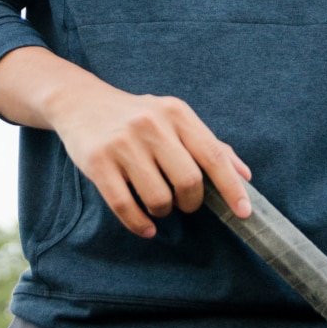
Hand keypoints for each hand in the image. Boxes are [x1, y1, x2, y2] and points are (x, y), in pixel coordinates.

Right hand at [52, 80, 252, 238]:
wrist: (81, 102)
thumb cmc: (138, 116)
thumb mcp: (174, 119)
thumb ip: (210, 145)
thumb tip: (245, 176)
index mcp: (176, 113)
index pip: (213, 155)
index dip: (231, 187)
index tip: (245, 212)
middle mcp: (151, 125)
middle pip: (188, 181)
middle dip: (191, 202)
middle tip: (184, 203)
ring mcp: (123, 143)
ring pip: (158, 199)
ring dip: (163, 212)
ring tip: (158, 203)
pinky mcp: (97, 162)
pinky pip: (126, 207)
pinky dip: (140, 225)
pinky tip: (146, 226)